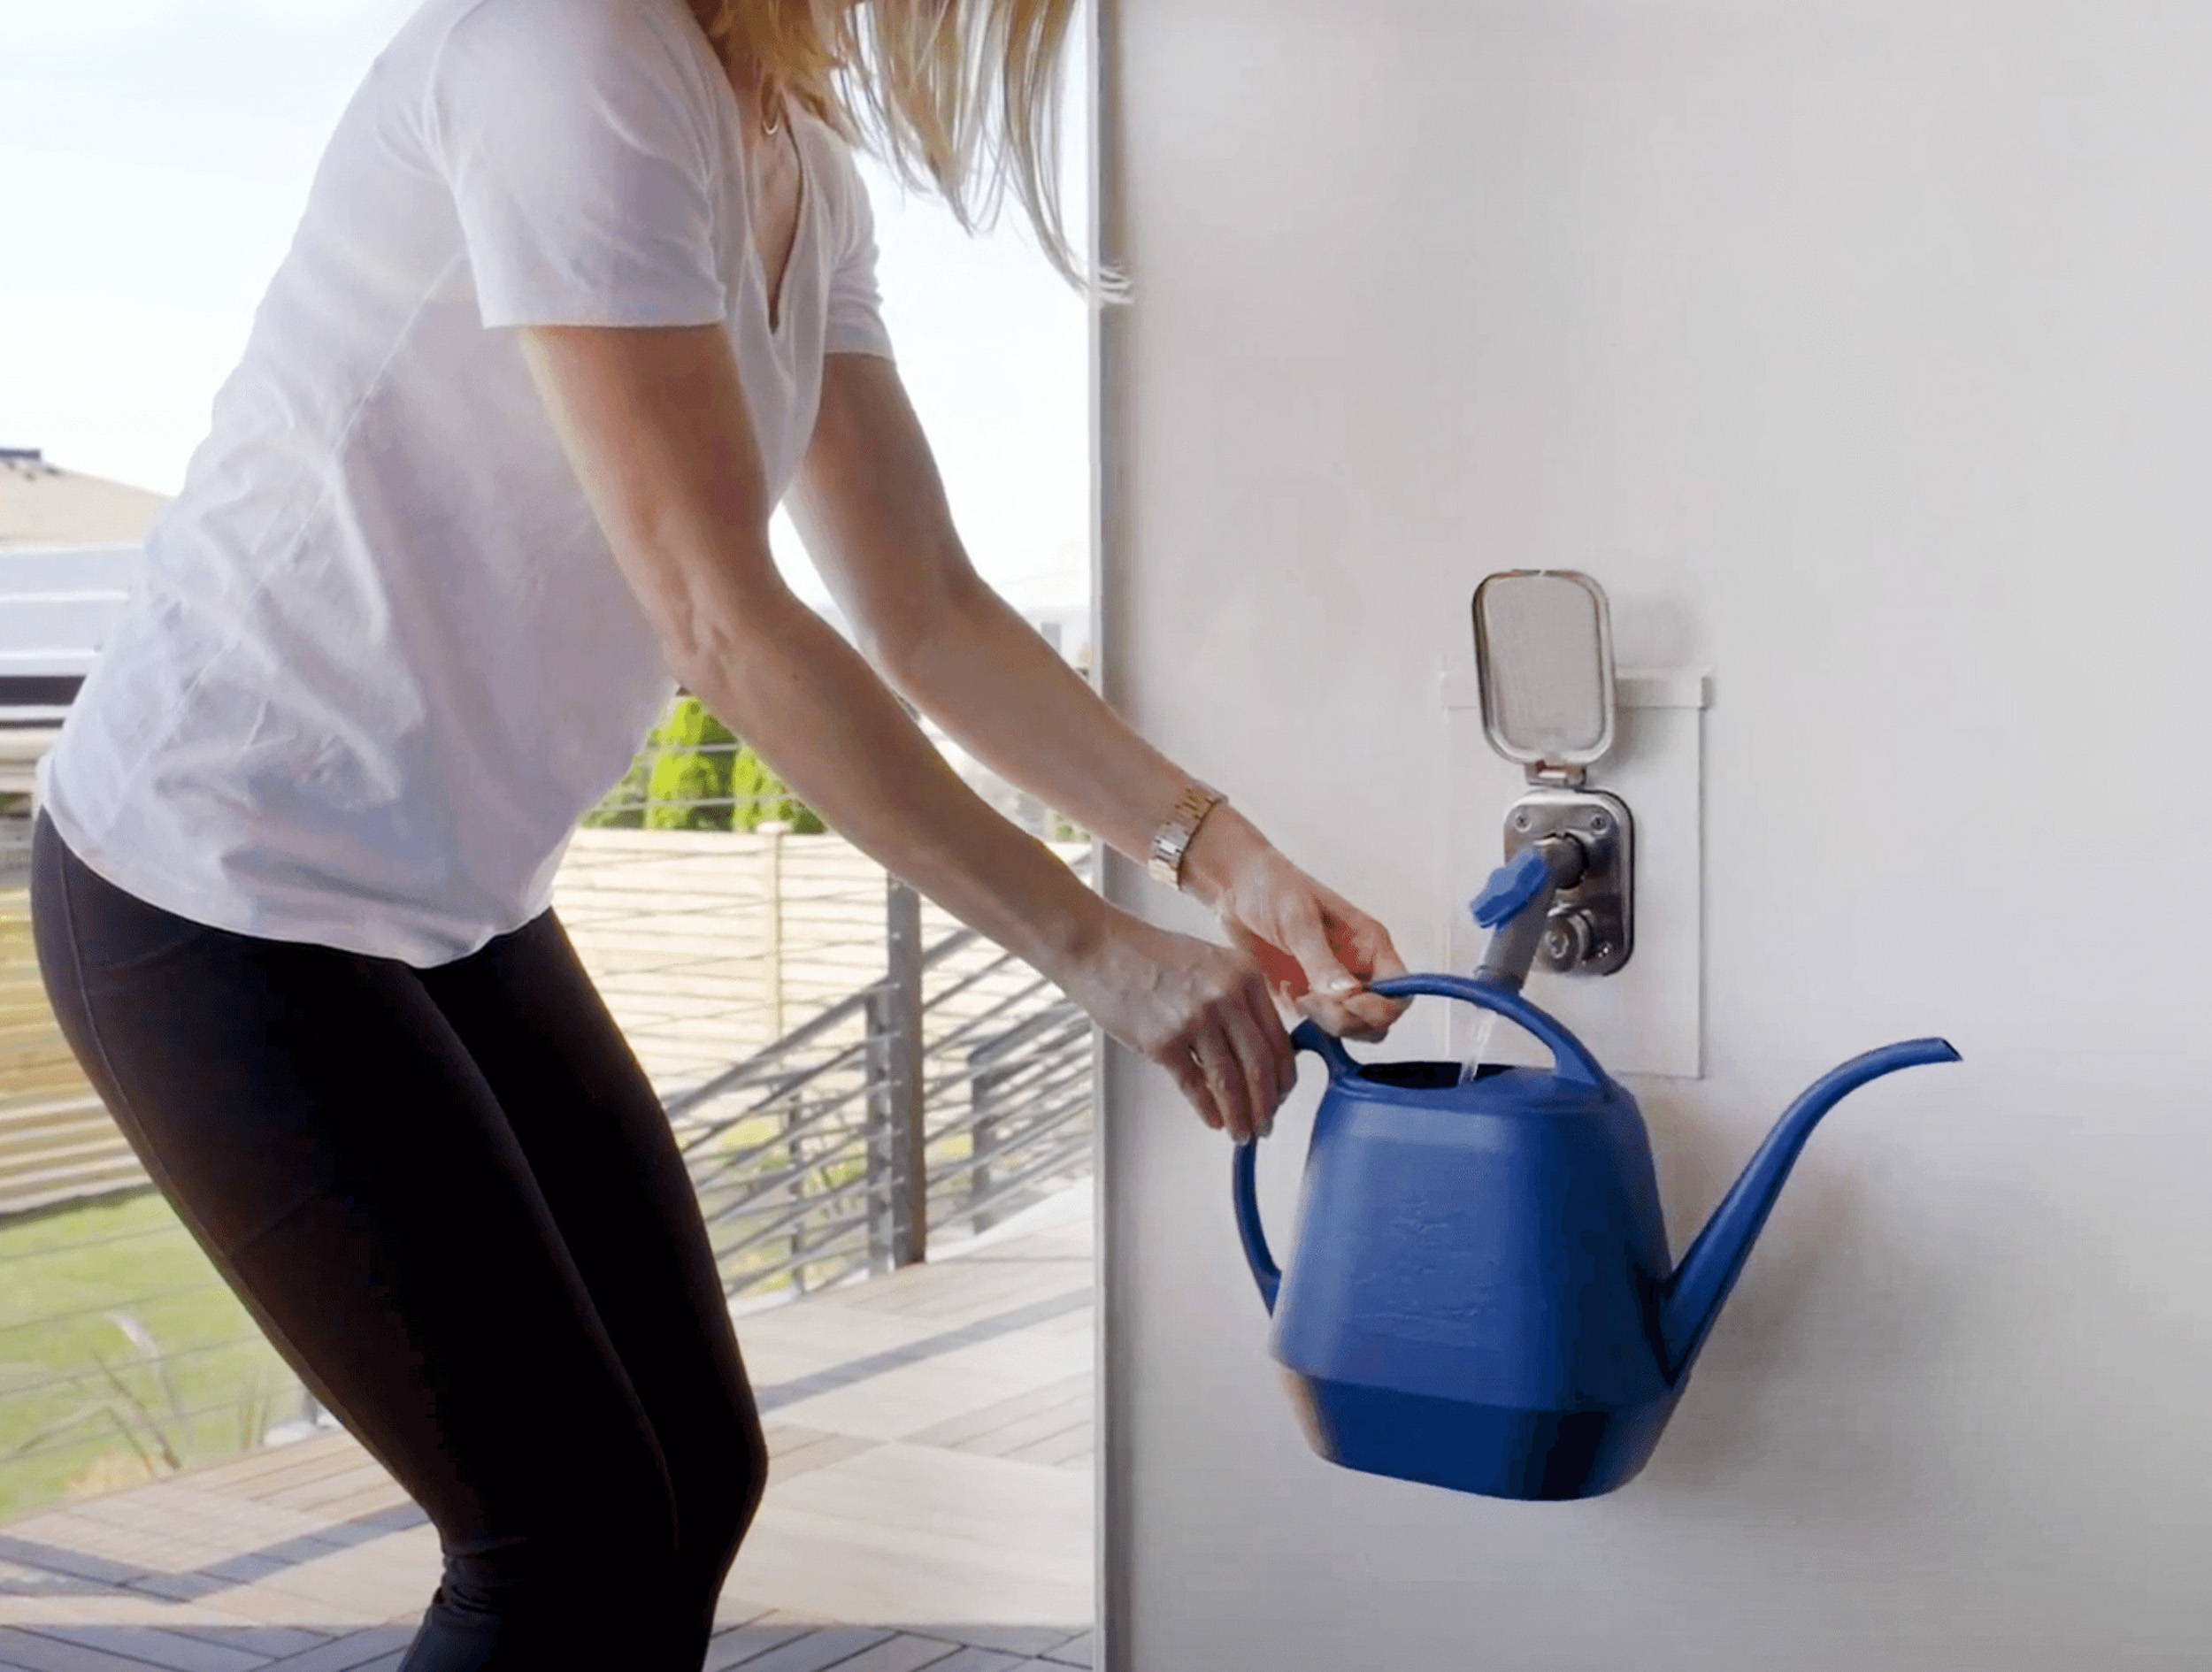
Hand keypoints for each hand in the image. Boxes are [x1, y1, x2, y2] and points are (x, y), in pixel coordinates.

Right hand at [1058, 910, 1293, 1142]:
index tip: (1282, 1097)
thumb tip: (1259, 1054)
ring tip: (1242, 1134)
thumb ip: (1240, 1000)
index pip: (1278, 1040)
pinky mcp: (1163, 1042)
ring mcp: (1194, 1020)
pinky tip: (1214, 1121)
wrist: (1102, 949)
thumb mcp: (1212, 963)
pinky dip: (1208, 1110)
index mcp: (1246, 975)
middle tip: (1266, 1125)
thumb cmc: (1153, 956)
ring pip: (1230, 1083)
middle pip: (1260, 1067)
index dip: (1284, 1078)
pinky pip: (1194, 1086)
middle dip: (1267, 1105)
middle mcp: (1227, 997)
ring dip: (1240, 1116)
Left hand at [1181, 804, 1410, 1043]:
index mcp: (1370, 946)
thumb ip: (1322, 961)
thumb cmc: (1272, 888)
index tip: (1348, 1003)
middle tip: (1311, 1002)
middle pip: (1377, 1019)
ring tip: (1298, 996)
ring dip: (1328, 1025)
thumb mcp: (1298, 921)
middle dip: (1351, 1021)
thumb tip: (1349, 997)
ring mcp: (1332, 987)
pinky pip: (1318, 1027)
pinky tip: (1285, 992)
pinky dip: (1306, 1023)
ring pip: (1350, 1028)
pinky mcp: (1305, 998)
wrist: (1233, 886)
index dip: (1382, 1008)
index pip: (1400, 992)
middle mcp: (1358, 970)